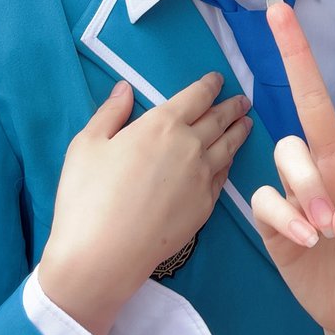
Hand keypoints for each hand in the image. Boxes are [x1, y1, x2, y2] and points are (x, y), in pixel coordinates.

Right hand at [40, 74, 251, 334]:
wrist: (104, 254)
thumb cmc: (87, 196)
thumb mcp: (87, 145)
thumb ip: (110, 113)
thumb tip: (126, 88)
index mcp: (162, 124)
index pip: (196, 96)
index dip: (209, 85)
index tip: (218, 80)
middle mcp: (190, 145)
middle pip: (218, 119)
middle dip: (232, 107)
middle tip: (243, 101)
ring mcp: (202, 177)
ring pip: (227, 147)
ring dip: (239, 131)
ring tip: (247, 123)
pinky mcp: (205, 205)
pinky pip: (222, 176)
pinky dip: (229, 162)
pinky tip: (229, 160)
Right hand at [251, 0, 334, 334]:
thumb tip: (333, 219)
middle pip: (314, 97)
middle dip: (295, 51)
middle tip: (277, 9)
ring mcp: (304, 185)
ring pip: (287, 147)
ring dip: (304, 183)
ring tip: (323, 227)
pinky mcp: (276, 214)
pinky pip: (265, 195)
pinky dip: (284, 216)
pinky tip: (305, 241)